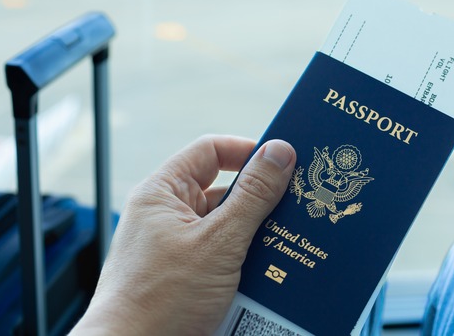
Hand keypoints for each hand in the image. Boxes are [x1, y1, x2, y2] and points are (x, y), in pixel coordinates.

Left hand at [71, 135, 295, 334]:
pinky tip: (272, 270)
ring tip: (286, 243)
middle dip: (260, 200)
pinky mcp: (186, 275)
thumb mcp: (218, 242)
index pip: (210, 151)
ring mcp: (176, 247)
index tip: (283, 162)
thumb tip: (279, 153)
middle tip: (295, 205)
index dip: (247, 151)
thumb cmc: (158, 303)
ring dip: (256, 235)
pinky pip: (224, 255)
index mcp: (162, 193)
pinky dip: (247, 261)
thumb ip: (253, 196)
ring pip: (228, 226)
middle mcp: (167, 215)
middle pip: (224, 190)